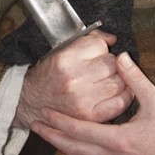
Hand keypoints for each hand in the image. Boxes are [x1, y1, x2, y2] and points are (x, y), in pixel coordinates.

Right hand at [13, 30, 131, 128]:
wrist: (31, 102)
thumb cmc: (48, 75)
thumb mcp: (61, 52)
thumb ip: (88, 41)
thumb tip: (113, 39)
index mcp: (65, 60)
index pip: (99, 45)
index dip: (99, 48)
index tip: (94, 54)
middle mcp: (74, 79)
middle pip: (112, 63)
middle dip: (109, 64)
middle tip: (99, 69)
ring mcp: (83, 99)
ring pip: (120, 81)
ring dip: (117, 80)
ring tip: (104, 81)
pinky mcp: (91, 115)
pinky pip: (121, 102)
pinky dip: (122, 96)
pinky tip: (113, 93)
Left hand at [30, 52, 154, 154]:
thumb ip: (136, 79)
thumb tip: (122, 56)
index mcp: (118, 139)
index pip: (79, 129)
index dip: (59, 120)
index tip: (44, 111)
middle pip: (74, 148)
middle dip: (52, 135)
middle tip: (35, 124)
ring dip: (64, 151)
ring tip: (48, 139)